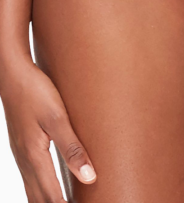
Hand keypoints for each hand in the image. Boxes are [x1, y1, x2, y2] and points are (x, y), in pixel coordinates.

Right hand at [1, 60, 96, 201]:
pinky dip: (42, 190)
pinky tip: (51, 188)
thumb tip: (89, 177)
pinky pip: (32, 178)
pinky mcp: (23, 146)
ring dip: (48, 202)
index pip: (52, 197)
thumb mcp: (57, 118)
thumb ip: (73, 148)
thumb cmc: (36, 93)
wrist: (13, 75)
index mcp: (35, 157)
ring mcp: (21, 154)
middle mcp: (26, 161)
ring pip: (33, 190)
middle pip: (40, 199)